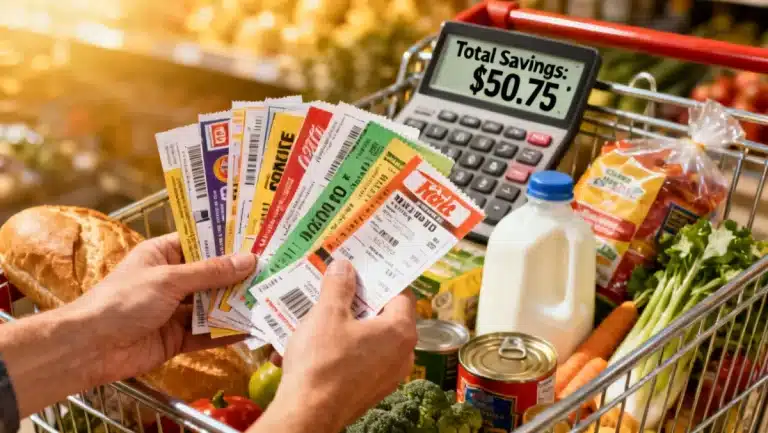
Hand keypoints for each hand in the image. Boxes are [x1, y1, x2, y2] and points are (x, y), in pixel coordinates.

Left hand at [67, 233, 255, 385]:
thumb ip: (210, 272)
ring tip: (268, 298)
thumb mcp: (169, 279)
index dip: (227, 241)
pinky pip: (207, 333)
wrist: (90, 348)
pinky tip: (250, 329)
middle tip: (272, 270)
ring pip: (212, 305)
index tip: (257, 239)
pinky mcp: (176, 337)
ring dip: (235, 304)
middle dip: (238, 276)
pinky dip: (226, 332)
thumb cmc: (122, 301)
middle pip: (211, 275)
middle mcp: (170, 280)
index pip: (200, 242)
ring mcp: (174, 310)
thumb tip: (248, 260)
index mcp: (162, 254)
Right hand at [254, 259, 416, 432]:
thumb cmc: (322, 361)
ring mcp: (387, 376)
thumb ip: (339, 286)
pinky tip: (315, 345)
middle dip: (359, 302)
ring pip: (370, 340)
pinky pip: (360, 361)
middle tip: (338, 288)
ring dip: (347, 326)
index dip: (381, 279)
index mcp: (400, 331)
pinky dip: (342, 350)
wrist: (308, 414)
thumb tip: (345, 266)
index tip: (363, 269)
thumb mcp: (327, 314)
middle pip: (385, 317)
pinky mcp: (370, 391)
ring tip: (321, 315)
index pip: (401, 294)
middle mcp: (402, 355)